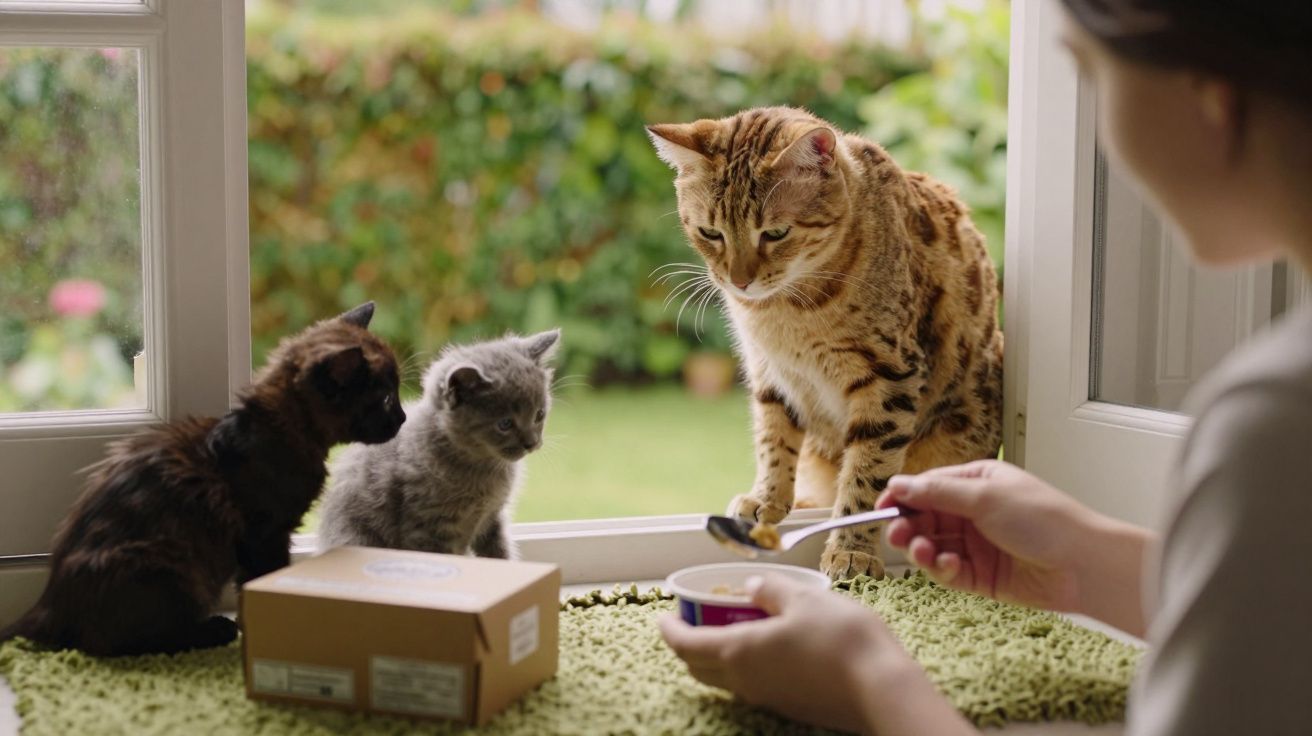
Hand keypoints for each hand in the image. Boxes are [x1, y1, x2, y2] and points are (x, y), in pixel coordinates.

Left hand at [659, 574, 969, 734]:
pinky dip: (745, 667)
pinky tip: (767, 648)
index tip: (663, 616)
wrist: (882, 689)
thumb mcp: (803, 598)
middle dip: (689, 644)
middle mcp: (746, 681)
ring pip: (726, 680)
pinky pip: (754, 687)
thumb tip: (752, 588)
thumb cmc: (841, 639)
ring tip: (731, 628)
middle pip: (699, 668)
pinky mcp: (791, 707)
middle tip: (694, 621)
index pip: (684, 645)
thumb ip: (772, 591)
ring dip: (717, 656)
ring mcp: (768, 698)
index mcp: (738, 651)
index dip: (669, 629)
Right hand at [880, 460, 1105, 614]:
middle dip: (907, 525)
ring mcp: (976, 545)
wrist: (1083, 564)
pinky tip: (949, 566)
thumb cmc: (1044, 520)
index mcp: (976, 484)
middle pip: (924, 518)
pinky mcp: (981, 576)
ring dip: (920, 549)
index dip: (902, 497)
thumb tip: (897, 484)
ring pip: (931, 546)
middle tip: (898, 533)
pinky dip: (942, 569)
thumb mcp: (985, 497)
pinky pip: (947, 572)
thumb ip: (937, 493)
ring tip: (921, 552)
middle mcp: (973, 513)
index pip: (927, 487)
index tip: (881, 507)